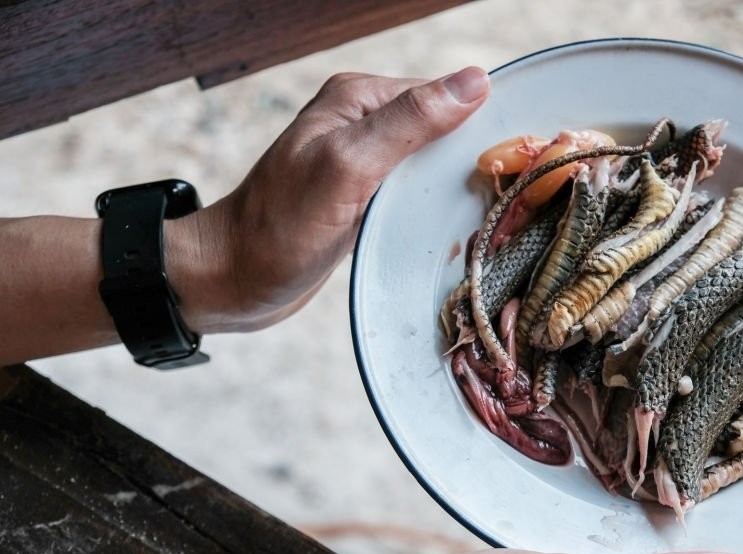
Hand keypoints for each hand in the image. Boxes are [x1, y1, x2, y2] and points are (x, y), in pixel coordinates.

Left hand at [169, 67, 489, 332]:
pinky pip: (414, 195)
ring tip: (478, 218)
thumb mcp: (347, 167)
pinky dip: (433, 211)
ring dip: (454, 190)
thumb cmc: (278, 228)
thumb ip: (407, 124)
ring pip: (432, 168)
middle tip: (498, 199)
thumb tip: (473, 82)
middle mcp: (362, 125)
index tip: (510, 162)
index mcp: (359, 99)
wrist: (231, 281)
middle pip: (442, 133)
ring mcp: (363, 165)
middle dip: (470, 162)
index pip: (443, 97)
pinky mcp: (364, 200)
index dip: (480, 127)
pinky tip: (446, 229)